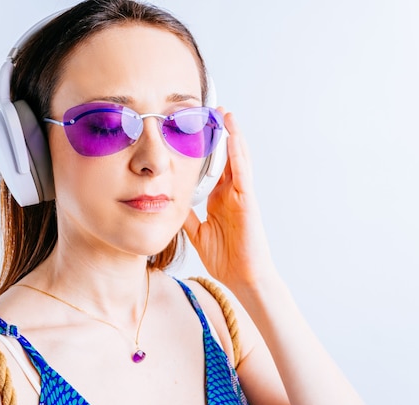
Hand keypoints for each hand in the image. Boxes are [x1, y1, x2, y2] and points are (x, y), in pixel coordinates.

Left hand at [184, 110, 276, 294]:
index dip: (206, 150)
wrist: (243, 278)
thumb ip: (187, 216)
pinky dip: (238, 155)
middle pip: (226, 158)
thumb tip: (170, 202)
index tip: (195, 131)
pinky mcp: (248, 202)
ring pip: (238, 159)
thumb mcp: (197, 232)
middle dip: (220, 135)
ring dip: (233, 136)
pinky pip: (243, 174)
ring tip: (225, 115)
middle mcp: (231, 194)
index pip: (213, 168)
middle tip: (212, 112)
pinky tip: (234, 138)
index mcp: (220, 200)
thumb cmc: (226, 258)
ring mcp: (241, 196)